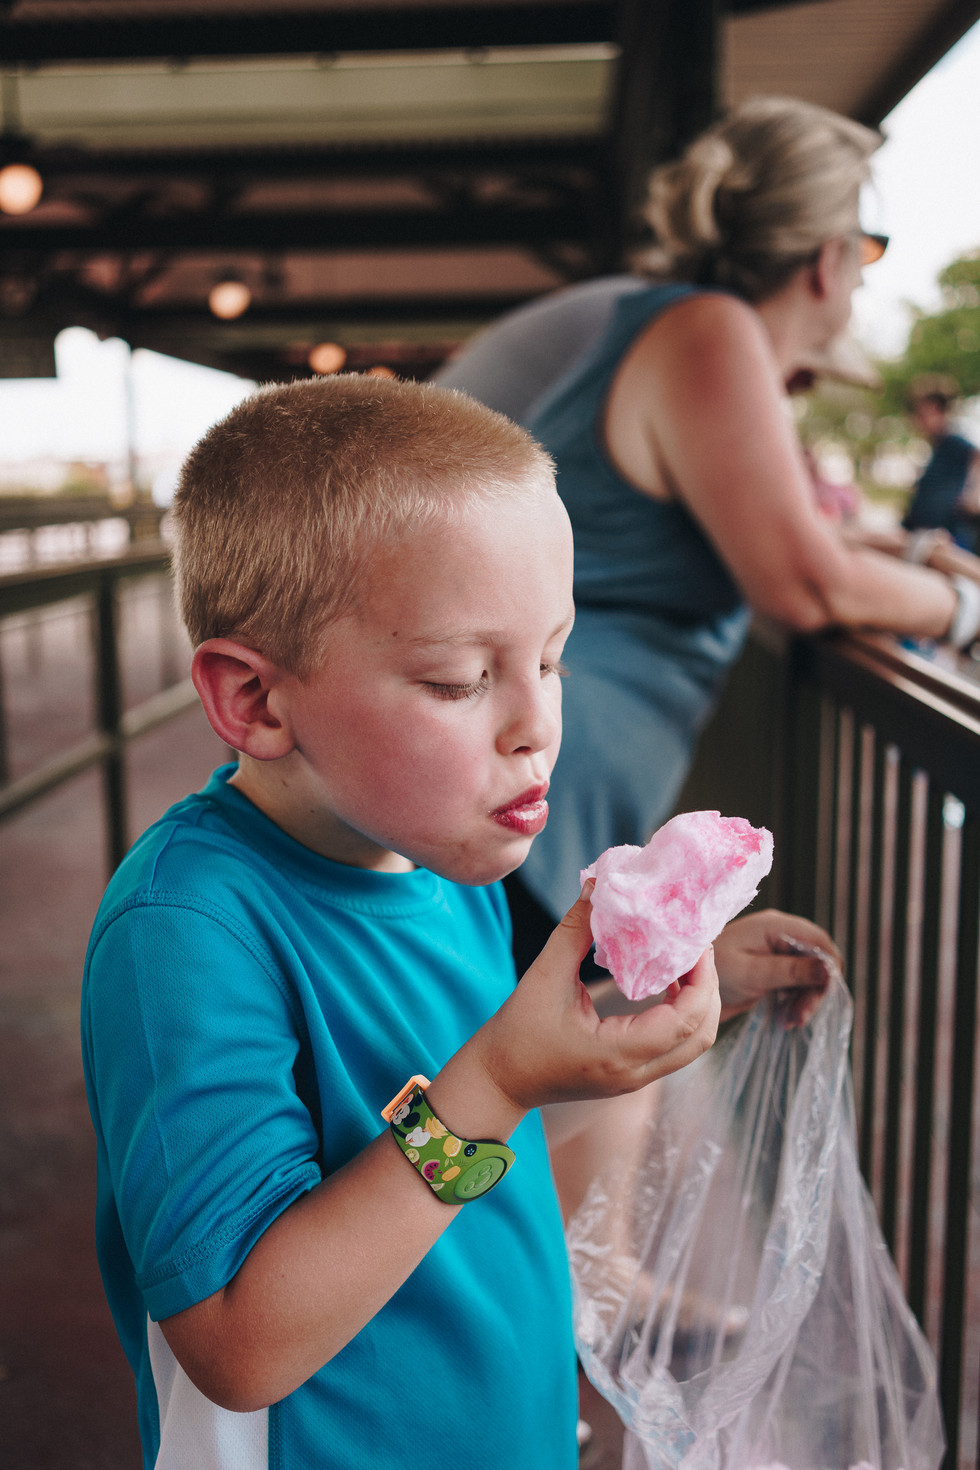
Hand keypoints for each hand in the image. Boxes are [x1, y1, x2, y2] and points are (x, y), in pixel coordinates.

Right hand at [473, 882, 720, 1112]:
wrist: (498, 1081)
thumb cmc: (516, 1033)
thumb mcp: (544, 975)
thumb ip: (575, 930)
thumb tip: (597, 886)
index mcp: (618, 1053)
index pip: (685, 1019)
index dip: (701, 977)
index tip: (695, 942)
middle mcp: (635, 1073)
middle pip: (702, 1035)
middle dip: (708, 988)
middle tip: (695, 948)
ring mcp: (635, 1080)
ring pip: (692, 1044)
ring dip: (698, 1003)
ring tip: (683, 962)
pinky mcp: (631, 1076)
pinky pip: (674, 1047)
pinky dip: (682, 1015)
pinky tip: (665, 983)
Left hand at [714, 909, 840, 1026]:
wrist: (685, 985)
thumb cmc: (713, 972)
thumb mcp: (752, 973)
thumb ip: (791, 970)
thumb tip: (829, 968)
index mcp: (775, 926)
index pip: (819, 941)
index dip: (828, 968)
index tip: (821, 996)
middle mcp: (780, 934)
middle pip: (818, 958)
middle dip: (816, 988)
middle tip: (801, 1017)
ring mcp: (777, 950)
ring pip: (810, 973)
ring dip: (806, 998)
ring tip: (793, 1021)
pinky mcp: (773, 967)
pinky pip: (797, 982)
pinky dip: (796, 999)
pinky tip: (787, 1018)